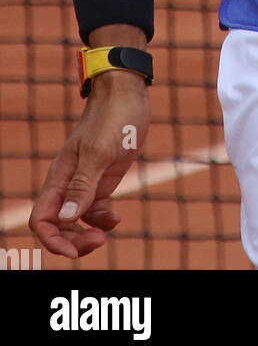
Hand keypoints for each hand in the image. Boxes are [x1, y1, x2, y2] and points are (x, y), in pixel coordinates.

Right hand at [29, 70, 150, 257]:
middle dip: (73, 241)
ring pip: (76, 221)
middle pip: (59, 225)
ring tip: (107, 235)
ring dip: (87, 234)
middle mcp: (69, 183)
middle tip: (99, 242)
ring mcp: (86, 181)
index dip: (53, 240)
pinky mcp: (103, 178)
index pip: (41, 219)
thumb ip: (84, 184)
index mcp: (60, 176)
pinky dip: (104, 220)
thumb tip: (68, 218)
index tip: (74, 251)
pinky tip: (118, 218)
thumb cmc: (112, 117)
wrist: (127, 94)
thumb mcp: (100, 151)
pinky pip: (96, 210)